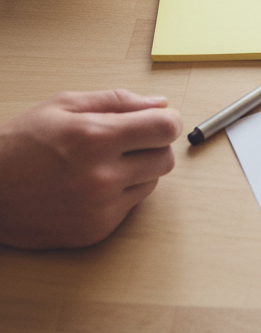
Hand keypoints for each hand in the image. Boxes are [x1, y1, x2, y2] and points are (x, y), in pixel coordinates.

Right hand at [0, 91, 181, 249]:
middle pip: (166, 158)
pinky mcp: (96, 231)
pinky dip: (120, 194)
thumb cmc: (22, 143)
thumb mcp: (65, 105)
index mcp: (96, 138)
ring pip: (151, 183)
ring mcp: (100, 208)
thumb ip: (118, 101)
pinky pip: (131, 206)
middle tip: (127, 142)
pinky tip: (91, 186)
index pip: (165, 128)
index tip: (157, 121)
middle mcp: (101, 177)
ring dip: (138, 171)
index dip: (166, 121)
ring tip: (103, 163)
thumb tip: (160, 104)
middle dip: (153, 146)